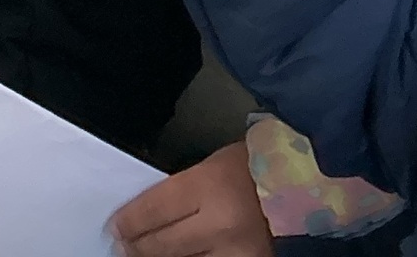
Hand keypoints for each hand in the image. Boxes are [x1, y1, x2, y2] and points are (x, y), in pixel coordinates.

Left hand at [111, 142, 272, 256]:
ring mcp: (234, 253)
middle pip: (163, 245)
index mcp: (207, 186)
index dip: (129, 222)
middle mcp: (218, 224)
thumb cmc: (251, 168)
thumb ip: (181, 191)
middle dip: (137, 247)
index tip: (114, 228)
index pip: (154, 210)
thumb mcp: (209, 167)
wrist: (301, 186)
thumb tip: (148, 215)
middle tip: (123, 247)